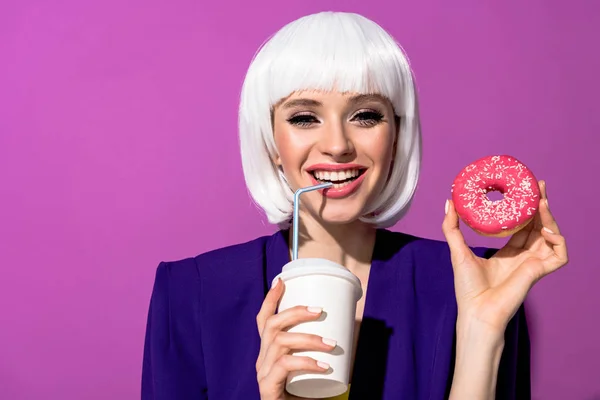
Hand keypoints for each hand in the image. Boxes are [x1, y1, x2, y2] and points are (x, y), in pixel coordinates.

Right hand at [255, 278, 336, 399]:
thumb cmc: (304, 396)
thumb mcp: (310, 369)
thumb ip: (322, 351)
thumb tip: (351, 330)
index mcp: (268, 352)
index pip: (264, 320)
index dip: (270, 299)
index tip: (282, 281)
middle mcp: (262, 359)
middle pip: (271, 326)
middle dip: (295, 312)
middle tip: (320, 311)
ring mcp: (262, 374)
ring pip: (280, 342)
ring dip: (308, 338)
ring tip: (331, 343)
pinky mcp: (267, 388)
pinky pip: (285, 366)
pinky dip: (305, 362)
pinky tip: (324, 366)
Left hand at [442, 180, 567, 332]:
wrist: (475, 311)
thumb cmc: (467, 288)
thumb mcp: (457, 250)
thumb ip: (451, 227)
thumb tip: (449, 201)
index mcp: (508, 252)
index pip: (522, 225)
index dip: (525, 207)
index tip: (525, 188)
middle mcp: (523, 257)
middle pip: (538, 226)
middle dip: (541, 205)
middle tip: (538, 185)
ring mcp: (533, 264)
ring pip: (551, 236)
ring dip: (549, 218)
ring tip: (541, 202)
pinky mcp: (540, 272)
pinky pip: (560, 255)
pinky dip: (558, 241)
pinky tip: (547, 230)